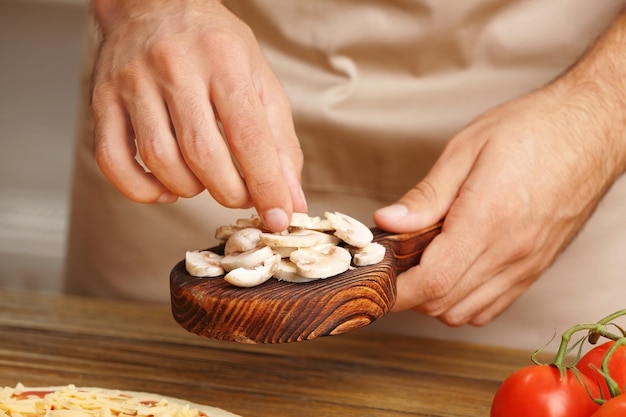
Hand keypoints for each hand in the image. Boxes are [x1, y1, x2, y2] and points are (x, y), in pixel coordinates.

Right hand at [91, 0, 305, 230]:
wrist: (155, 3)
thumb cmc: (215, 46)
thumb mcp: (259, 80)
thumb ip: (280, 141)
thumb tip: (291, 200)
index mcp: (223, 59)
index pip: (248, 136)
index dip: (266, 185)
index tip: (278, 217)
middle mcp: (175, 67)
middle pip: (203, 154)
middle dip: (230, 191)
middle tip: (241, 196)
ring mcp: (132, 82)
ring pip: (160, 160)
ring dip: (190, 189)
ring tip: (206, 180)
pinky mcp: (103, 99)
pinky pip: (113, 161)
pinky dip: (141, 190)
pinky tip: (166, 187)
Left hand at [374, 81, 625, 325]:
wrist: (591, 130)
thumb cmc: (533, 131)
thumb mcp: (467, 149)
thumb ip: (426, 195)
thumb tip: (389, 222)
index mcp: (488, 220)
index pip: (433, 282)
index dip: (396, 291)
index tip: (375, 282)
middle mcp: (510, 252)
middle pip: (444, 303)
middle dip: (409, 293)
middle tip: (393, 264)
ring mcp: (526, 265)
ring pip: (466, 313)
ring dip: (435, 299)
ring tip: (422, 265)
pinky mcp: (536, 268)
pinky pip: (493, 306)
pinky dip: (464, 302)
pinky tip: (455, 271)